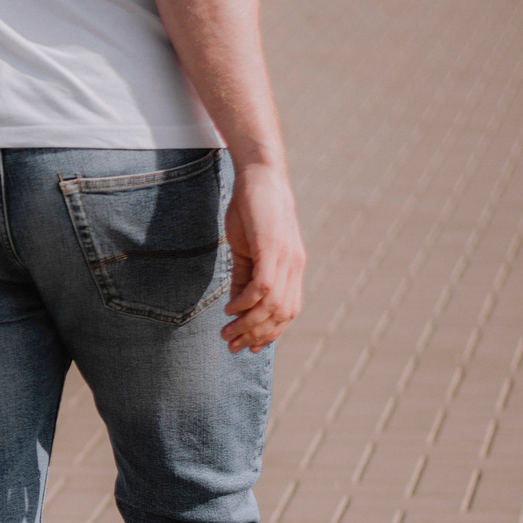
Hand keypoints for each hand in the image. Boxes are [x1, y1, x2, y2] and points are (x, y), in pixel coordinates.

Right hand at [223, 161, 302, 352]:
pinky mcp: (272, 248)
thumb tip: (236, 305)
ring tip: (227, 334)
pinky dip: (246, 303)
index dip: (270, 333)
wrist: (261, 175)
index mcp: (293, 268)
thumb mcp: (247, 248)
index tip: (248, 347)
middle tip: (232, 346)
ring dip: (248, 325)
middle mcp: (295, 266)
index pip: (288, 312)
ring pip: (272, 306)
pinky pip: (263, 287)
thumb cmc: (253, 209)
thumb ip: (245, 276)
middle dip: (256, 336)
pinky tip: (230, 309)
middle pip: (281, 315)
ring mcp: (286, 258)